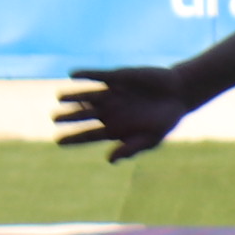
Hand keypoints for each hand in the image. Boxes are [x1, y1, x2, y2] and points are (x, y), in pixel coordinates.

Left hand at [56, 66, 195, 160]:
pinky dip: (86, 74)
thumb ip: (131, 148)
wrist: (178, 94)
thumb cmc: (165, 121)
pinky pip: (97, 76)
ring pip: (86, 96)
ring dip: (73, 96)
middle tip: (56, 118)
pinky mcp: (116, 78)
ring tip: (60, 98)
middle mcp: (108, 112)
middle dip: (69, 117)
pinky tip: (73, 75)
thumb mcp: (151, 139)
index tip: (58, 141)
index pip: (88, 135)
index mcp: (113, 129)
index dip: (72, 138)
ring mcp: (110, 94)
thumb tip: (109, 160)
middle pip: (83, 116)